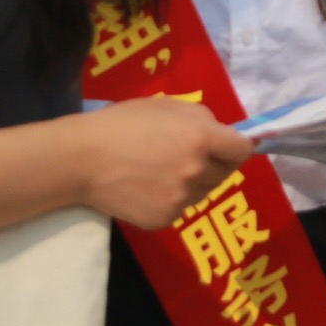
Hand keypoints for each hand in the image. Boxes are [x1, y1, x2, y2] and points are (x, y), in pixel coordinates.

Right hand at [75, 97, 252, 228]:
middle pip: (225, 172)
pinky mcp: (164, 219)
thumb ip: (201, 118)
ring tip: (163, 171)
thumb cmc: (123, 124)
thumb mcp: (167, 106)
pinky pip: (180, 208)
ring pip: (203, 192)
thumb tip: (224, 133)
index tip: (228, 147)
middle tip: (188, 156)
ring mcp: (181, 198)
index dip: (237, 147)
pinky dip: (172, 200)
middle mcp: (196, 171)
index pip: (242, 150)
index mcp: (201, 138)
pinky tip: (149, 188)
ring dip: (193, 183)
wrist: (83, 159)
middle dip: (213, 163)